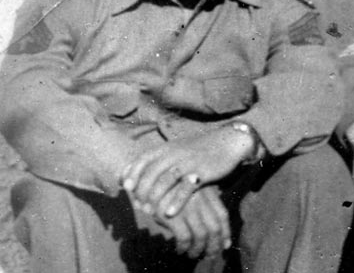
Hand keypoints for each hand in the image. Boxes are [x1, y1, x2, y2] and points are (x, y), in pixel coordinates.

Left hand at [122, 126, 254, 215]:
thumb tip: (143, 171)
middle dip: (141, 190)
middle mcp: (175, 154)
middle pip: (151, 172)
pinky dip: (176, 201)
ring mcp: (188, 163)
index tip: (125, 187)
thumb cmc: (200, 149)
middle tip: (137, 205)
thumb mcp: (178, 149)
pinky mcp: (201, 172)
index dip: (132, 173)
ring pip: (165, 180)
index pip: (143, 159)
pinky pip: (186, 188)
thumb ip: (161, 159)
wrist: (227, 142)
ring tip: (149, 212)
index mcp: (168, 147)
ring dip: (154, 197)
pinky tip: (169, 213)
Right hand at [150, 187, 230, 258]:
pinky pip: (184, 238)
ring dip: (199, 250)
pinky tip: (180, 250)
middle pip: (215, 228)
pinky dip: (184, 248)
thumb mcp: (190, 190)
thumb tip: (213, 227)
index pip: (222, 215)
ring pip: (202, 236)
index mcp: (207, 191)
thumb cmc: (170, 187)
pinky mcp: (173, 215)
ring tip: (193, 255)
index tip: (225, 245)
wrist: (148, 178)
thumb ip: (202, 203)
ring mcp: (188, 207)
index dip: (226, 232)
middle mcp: (201, 199)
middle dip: (214, 246)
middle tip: (211, 255)